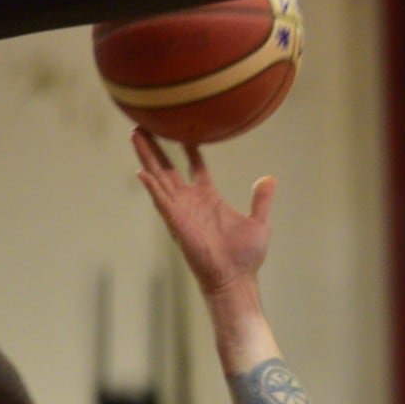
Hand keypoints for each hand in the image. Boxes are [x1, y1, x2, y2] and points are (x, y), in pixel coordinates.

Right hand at [132, 128, 274, 297]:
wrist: (235, 279)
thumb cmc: (245, 256)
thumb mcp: (259, 222)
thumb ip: (262, 199)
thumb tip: (269, 178)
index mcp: (209, 197)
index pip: (196, 167)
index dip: (190, 149)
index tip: (185, 131)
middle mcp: (191, 201)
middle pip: (168, 168)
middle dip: (155, 147)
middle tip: (143, 125)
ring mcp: (181, 211)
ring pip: (159, 178)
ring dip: (147, 157)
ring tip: (135, 134)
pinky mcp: (177, 223)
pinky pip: (162, 201)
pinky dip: (152, 187)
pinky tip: (141, 172)